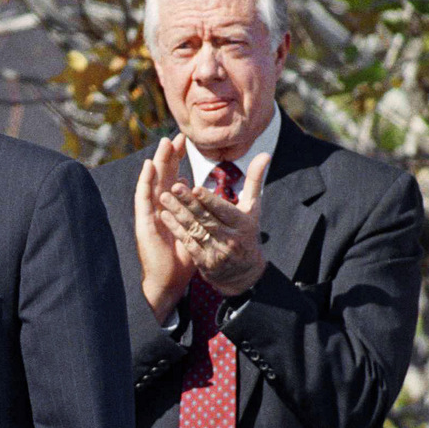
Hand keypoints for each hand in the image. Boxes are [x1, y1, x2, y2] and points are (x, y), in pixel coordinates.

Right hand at [136, 135, 195, 321]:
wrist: (168, 280)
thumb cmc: (181, 258)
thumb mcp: (196, 231)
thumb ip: (199, 213)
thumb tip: (204, 197)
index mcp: (171, 208)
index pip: (173, 178)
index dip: (178, 160)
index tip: (184, 142)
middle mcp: (159, 208)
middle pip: (163, 176)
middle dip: (169, 155)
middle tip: (176, 135)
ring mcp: (150, 213)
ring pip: (153, 182)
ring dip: (157, 162)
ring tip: (163, 143)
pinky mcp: (144, 221)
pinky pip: (143, 197)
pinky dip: (145, 180)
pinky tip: (149, 166)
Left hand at [157, 152, 269, 296]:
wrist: (245, 273)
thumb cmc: (247, 232)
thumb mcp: (253, 208)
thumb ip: (254, 180)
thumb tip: (265, 154)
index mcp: (242, 223)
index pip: (224, 210)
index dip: (209, 200)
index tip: (195, 188)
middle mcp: (230, 238)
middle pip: (206, 219)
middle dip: (189, 204)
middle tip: (173, 188)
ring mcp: (216, 252)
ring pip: (195, 230)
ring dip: (178, 214)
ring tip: (163, 198)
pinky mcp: (204, 261)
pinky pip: (188, 243)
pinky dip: (176, 230)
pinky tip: (164, 216)